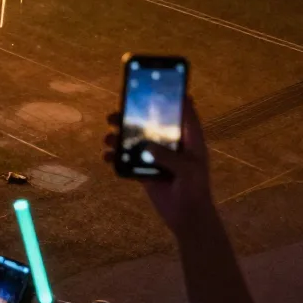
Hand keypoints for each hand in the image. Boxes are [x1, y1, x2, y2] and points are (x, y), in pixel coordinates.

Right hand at [103, 95, 212, 233]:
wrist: (187, 218)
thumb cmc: (195, 190)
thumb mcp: (188, 170)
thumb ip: (169, 156)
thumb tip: (146, 145)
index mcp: (188, 139)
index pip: (183, 112)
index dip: (174, 96)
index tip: (158, 84)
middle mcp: (172, 144)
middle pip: (151, 123)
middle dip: (133, 116)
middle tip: (115, 114)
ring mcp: (157, 156)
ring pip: (136, 139)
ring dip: (120, 137)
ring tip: (108, 137)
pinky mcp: (145, 170)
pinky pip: (128, 159)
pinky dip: (116, 157)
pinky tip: (108, 157)